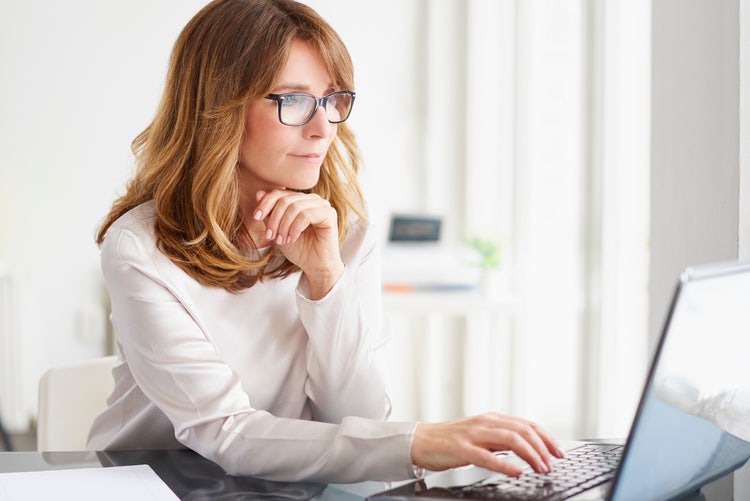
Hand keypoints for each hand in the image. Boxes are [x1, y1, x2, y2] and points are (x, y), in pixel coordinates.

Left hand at [253, 189, 343, 298]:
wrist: (314, 266)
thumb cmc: (298, 249)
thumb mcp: (277, 230)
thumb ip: (270, 213)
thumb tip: (258, 193)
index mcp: (300, 200)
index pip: (279, 193)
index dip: (265, 203)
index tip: (256, 217)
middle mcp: (312, 199)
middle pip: (285, 200)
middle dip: (274, 219)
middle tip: (271, 236)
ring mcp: (322, 205)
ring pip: (295, 207)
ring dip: (284, 225)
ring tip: (282, 240)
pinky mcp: (329, 214)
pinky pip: (306, 215)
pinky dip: (295, 228)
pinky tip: (292, 239)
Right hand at [411, 413, 564, 475]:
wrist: (420, 441)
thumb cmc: (449, 440)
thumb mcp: (479, 435)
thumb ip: (500, 439)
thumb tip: (525, 448)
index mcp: (491, 419)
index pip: (526, 424)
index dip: (546, 437)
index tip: (559, 451)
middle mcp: (485, 423)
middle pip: (523, 430)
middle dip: (543, 447)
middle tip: (553, 463)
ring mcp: (474, 434)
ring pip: (511, 439)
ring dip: (531, 454)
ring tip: (540, 467)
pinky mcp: (462, 449)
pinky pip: (488, 456)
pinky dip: (506, 464)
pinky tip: (517, 471)